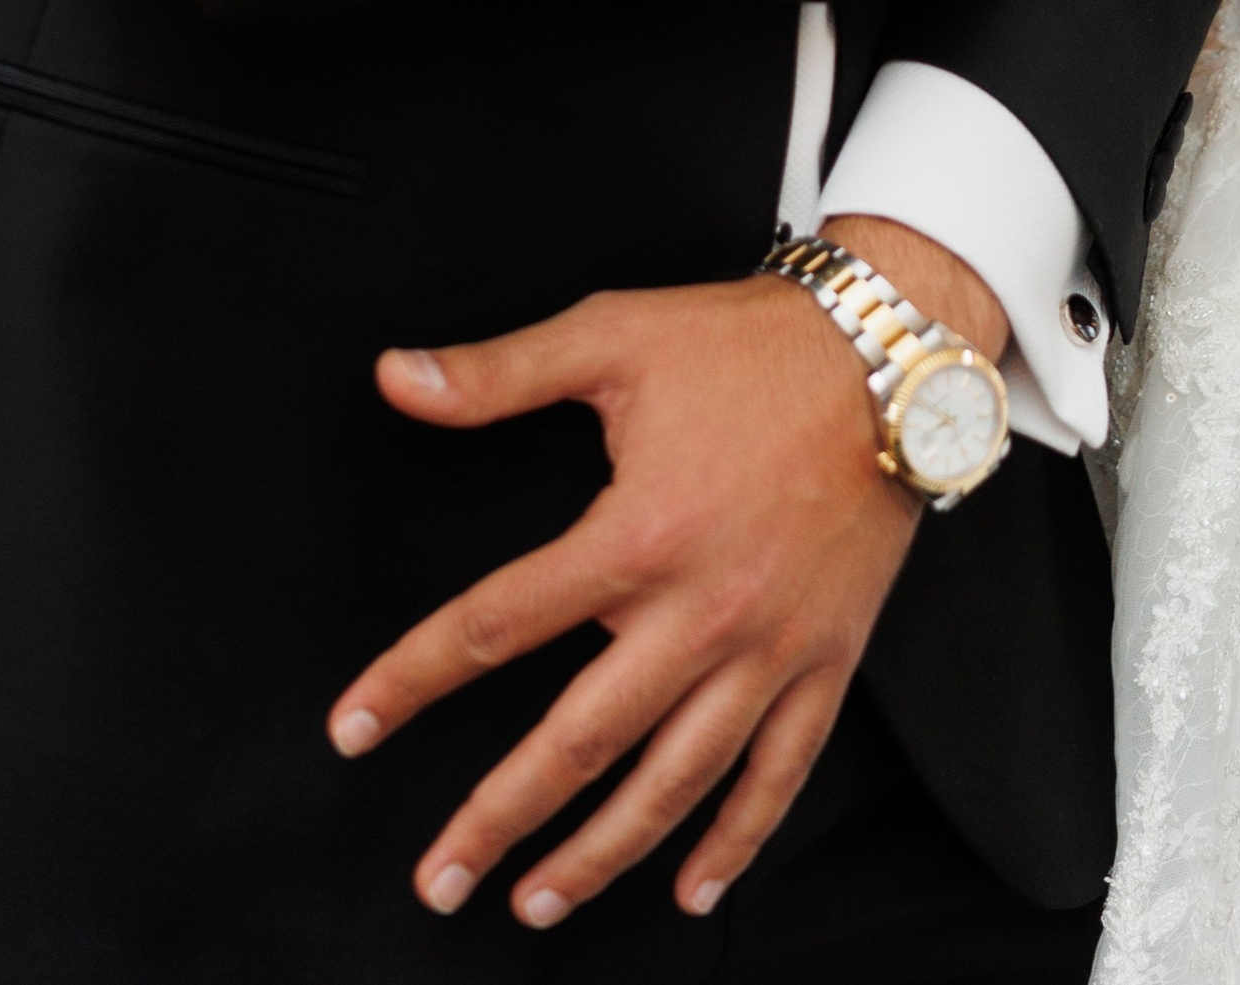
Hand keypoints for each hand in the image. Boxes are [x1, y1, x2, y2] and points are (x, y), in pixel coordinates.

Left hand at [327, 273, 914, 930]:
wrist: (887, 352)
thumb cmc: (745, 345)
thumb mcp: (612, 336)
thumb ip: (498, 372)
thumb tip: (396, 377)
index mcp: (637, 534)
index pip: (497, 625)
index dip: (412, 679)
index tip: (353, 729)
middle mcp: (700, 611)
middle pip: (579, 742)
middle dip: (498, 820)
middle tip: (437, 880)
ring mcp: (769, 647)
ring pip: (674, 781)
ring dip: (600, 854)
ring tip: (536, 903)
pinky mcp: (827, 659)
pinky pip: (780, 773)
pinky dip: (737, 841)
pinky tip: (694, 891)